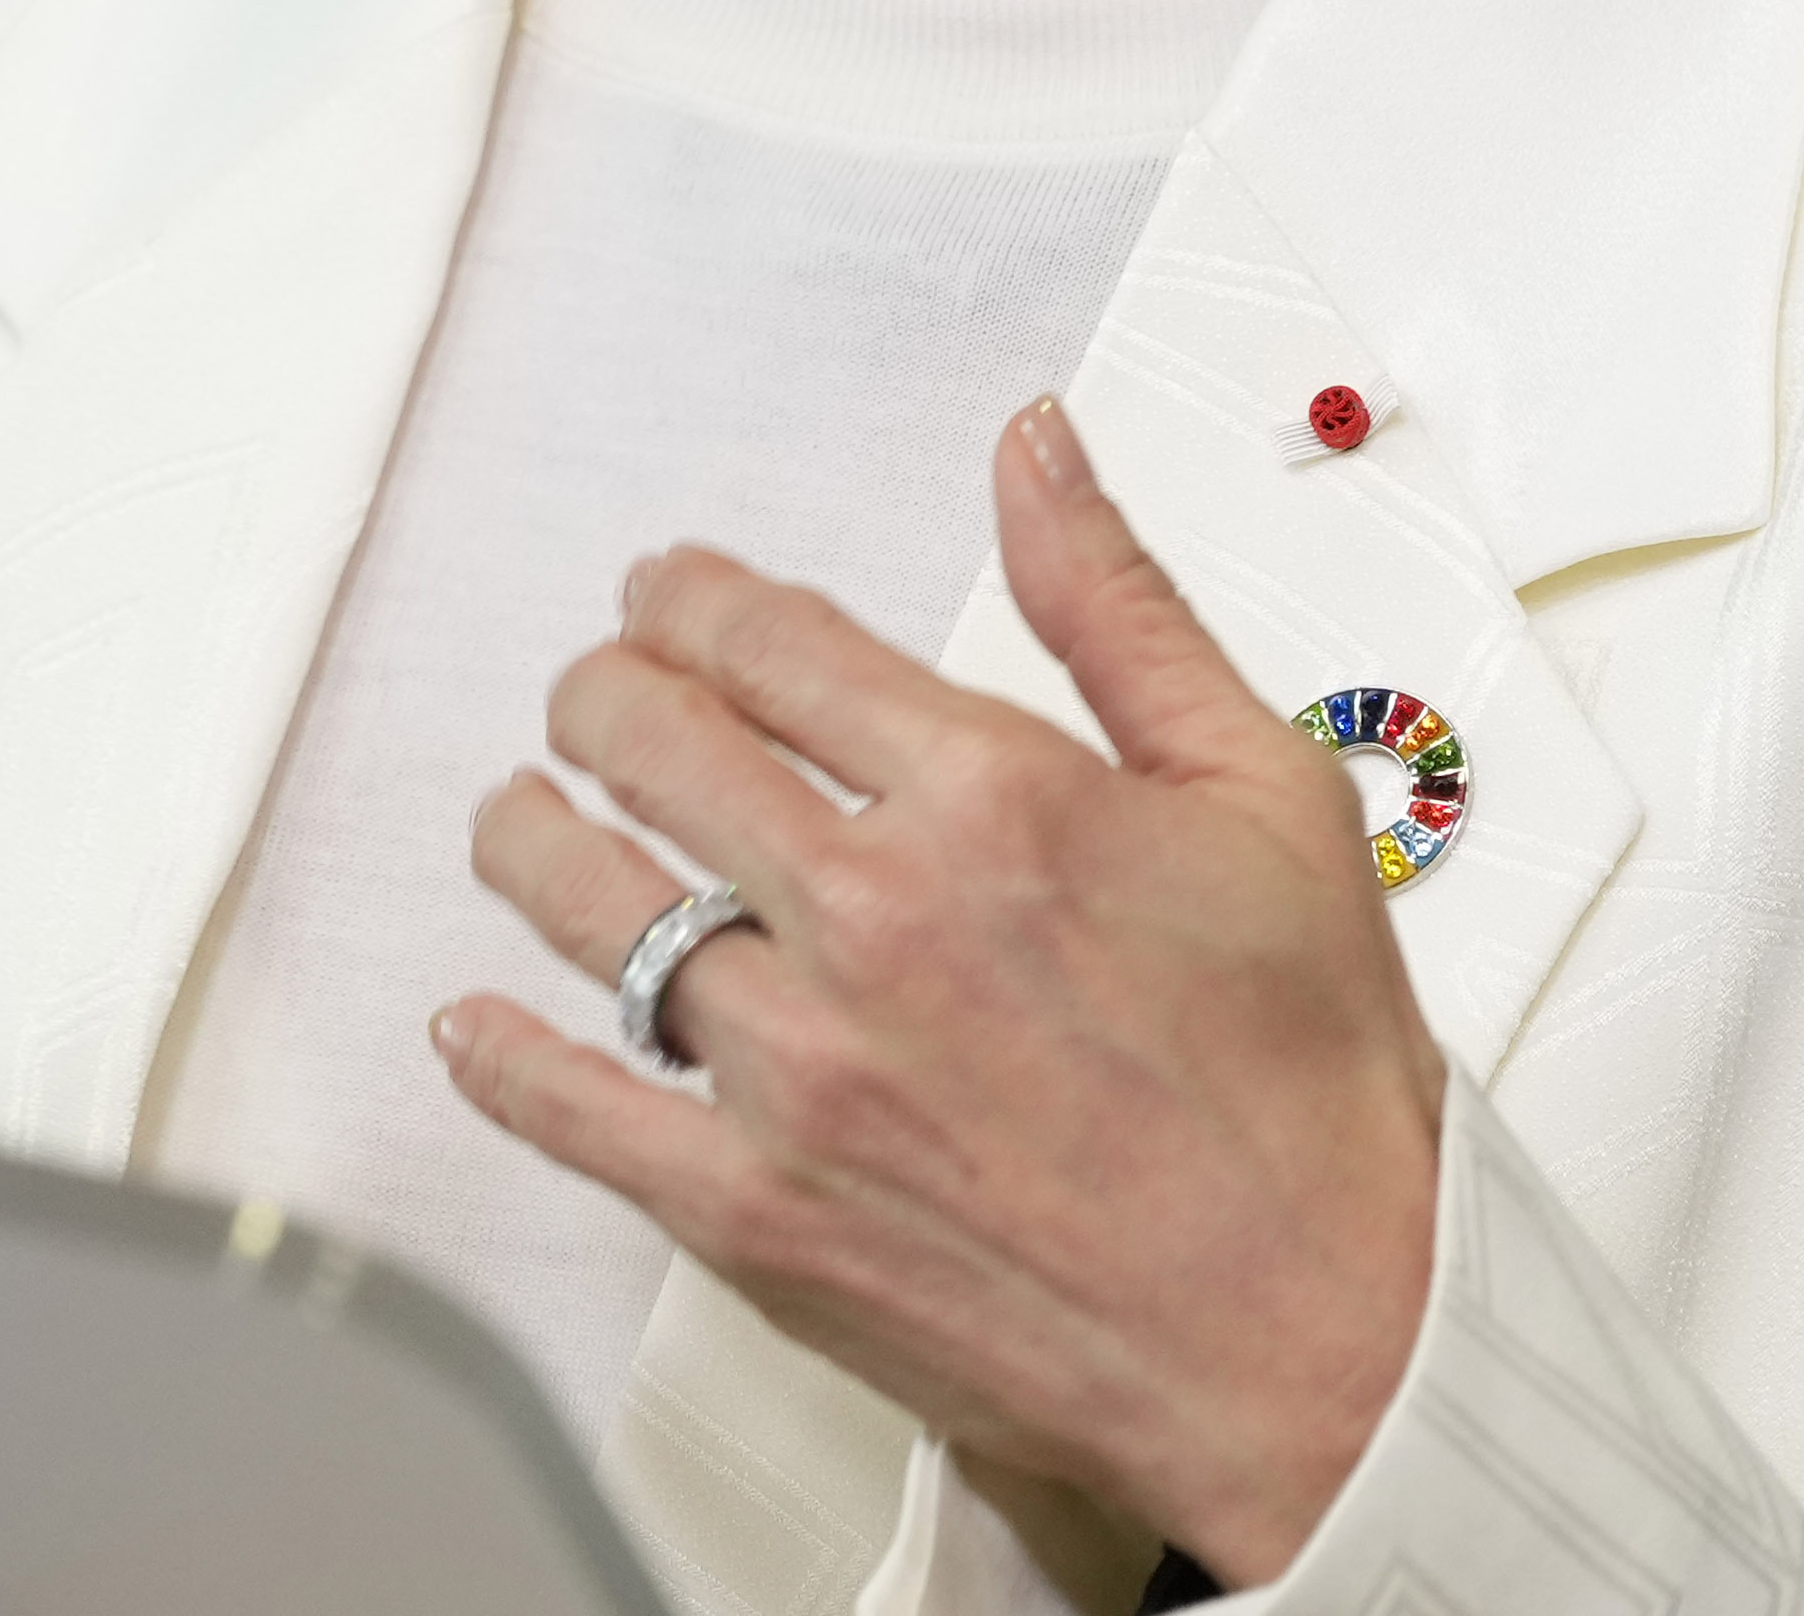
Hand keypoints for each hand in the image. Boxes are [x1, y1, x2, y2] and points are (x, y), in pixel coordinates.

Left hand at [445, 402, 1443, 1582]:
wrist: (1325, 1346)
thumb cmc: (1308, 1093)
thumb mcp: (1263, 793)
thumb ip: (1119, 607)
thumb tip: (1037, 456)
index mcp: (992, 799)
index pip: (766, 640)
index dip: (690, 598)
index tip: (671, 596)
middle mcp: (875, 921)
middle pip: (652, 743)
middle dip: (606, 692)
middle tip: (602, 697)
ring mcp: (801, 1072)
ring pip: (586, 905)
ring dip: (530, 837)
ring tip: (522, 819)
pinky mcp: (757, 1215)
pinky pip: (574, 1111)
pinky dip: (502, 1059)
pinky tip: (478, 1025)